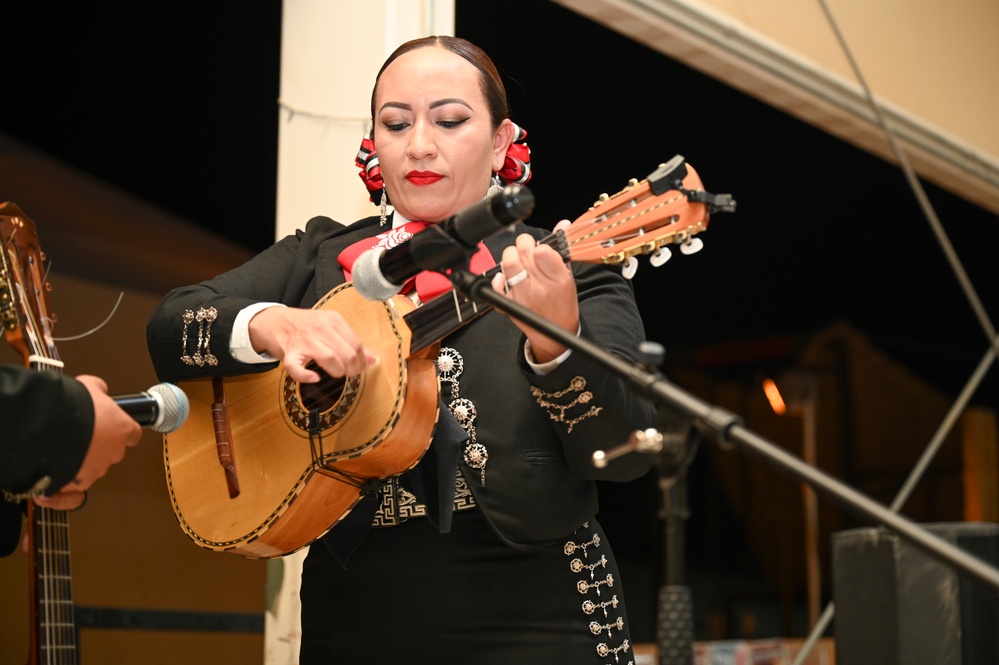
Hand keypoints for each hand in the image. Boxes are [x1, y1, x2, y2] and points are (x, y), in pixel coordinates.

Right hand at [33, 375, 142, 508]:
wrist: (47, 425)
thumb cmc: (72, 406)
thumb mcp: (90, 386)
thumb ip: (99, 390)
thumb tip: (99, 390)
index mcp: (123, 430)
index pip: (132, 434)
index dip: (122, 430)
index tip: (114, 427)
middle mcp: (113, 453)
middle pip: (111, 451)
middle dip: (98, 444)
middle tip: (81, 434)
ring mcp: (95, 470)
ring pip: (93, 468)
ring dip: (81, 461)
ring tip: (62, 449)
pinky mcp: (76, 484)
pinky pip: (73, 490)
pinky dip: (64, 485)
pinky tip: (54, 478)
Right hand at [248, 306, 376, 382]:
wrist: (274, 321)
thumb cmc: (305, 326)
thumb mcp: (330, 326)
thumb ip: (351, 341)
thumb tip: (373, 359)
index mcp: (333, 320)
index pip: (356, 344)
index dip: (361, 361)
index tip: (360, 368)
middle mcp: (320, 328)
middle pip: (347, 353)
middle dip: (352, 369)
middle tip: (349, 373)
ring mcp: (304, 340)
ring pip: (330, 359)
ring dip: (337, 372)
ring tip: (336, 373)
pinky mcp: (289, 353)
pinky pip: (298, 368)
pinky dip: (307, 376)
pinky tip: (314, 378)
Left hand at [491, 220, 578, 362]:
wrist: (556, 332)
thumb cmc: (563, 302)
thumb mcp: (568, 276)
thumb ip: (562, 249)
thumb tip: (562, 224)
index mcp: (559, 280)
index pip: (543, 251)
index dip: (539, 245)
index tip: (541, 249)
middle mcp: (540, 288)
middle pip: (523, 253)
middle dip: (523, 245)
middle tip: (526, 248)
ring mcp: (523, 297)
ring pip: (509, 265)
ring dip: (511, 256)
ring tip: (517, 259)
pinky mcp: (510, 305)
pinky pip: (497, 286)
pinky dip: (497, 279)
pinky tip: (506, 277)